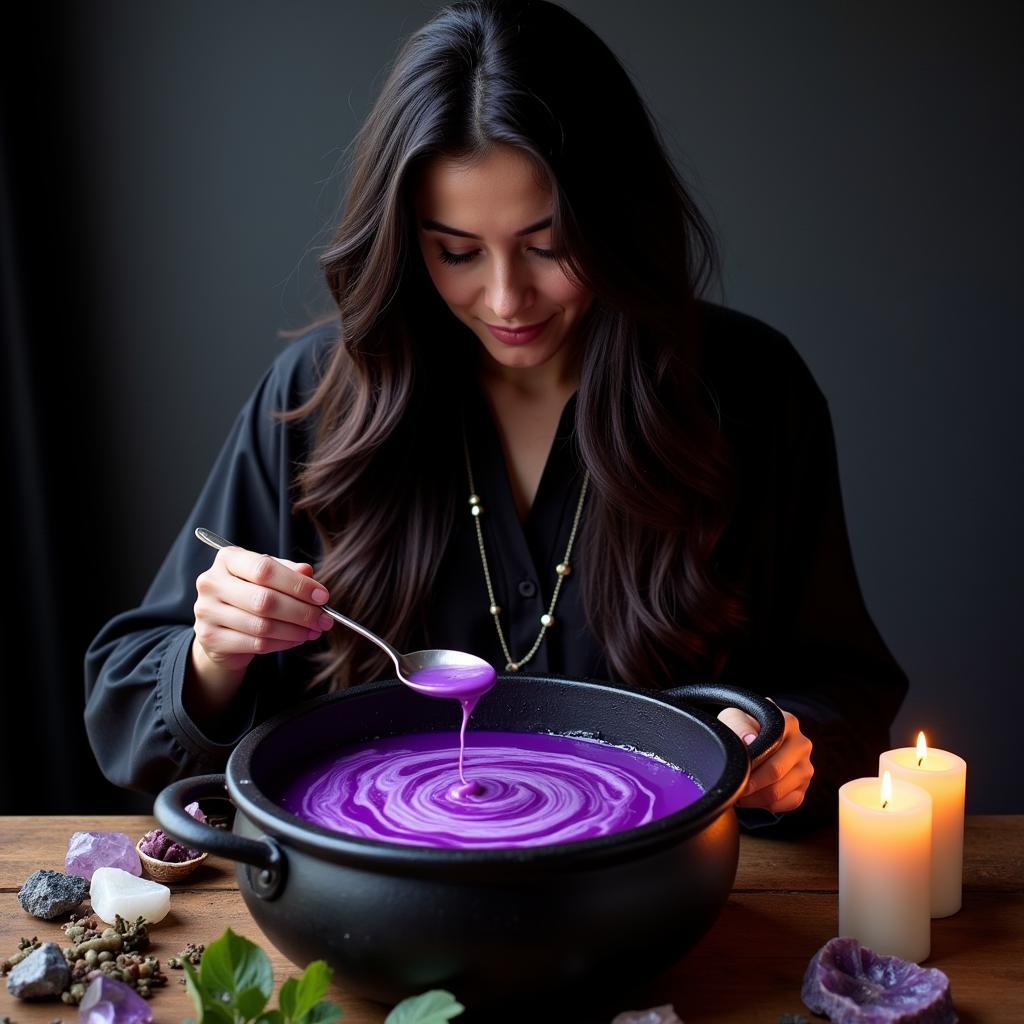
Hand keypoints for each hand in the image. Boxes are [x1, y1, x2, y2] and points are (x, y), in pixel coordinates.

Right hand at [191, 545, 332, 686]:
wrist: (222, 627)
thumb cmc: (250, 594)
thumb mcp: (270, 577)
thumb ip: (288, 572)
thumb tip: (307, 572)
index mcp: (228, 559)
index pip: (265, 569)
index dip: (297, 584)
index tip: (322, 596)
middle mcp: (212, 582)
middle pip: (264, 600)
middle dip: (302, 612)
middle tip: (324, 619)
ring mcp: (207, 611)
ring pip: (262, 625)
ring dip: (295, 630)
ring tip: (314, 630)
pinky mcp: (210, 638)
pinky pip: (256, 644)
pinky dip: (283, 643)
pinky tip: (296, 639)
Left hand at [717, 702, 813, 812]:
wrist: (754, 735)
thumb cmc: (743, 726)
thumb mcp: (735, 717)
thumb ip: (739, 725)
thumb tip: (749, 740)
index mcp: (788, 724)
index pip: (771, 748)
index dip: (751, 764)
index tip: (735, 772)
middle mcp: (802, 745)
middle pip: (775, 773)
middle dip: (750, 785)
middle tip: (734, 788)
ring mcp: (805, 768)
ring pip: (778, 792)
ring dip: (754, 798)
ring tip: (739, 793)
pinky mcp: (804, 787)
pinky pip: (786, 804)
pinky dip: (766, 805)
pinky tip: (752, 797)